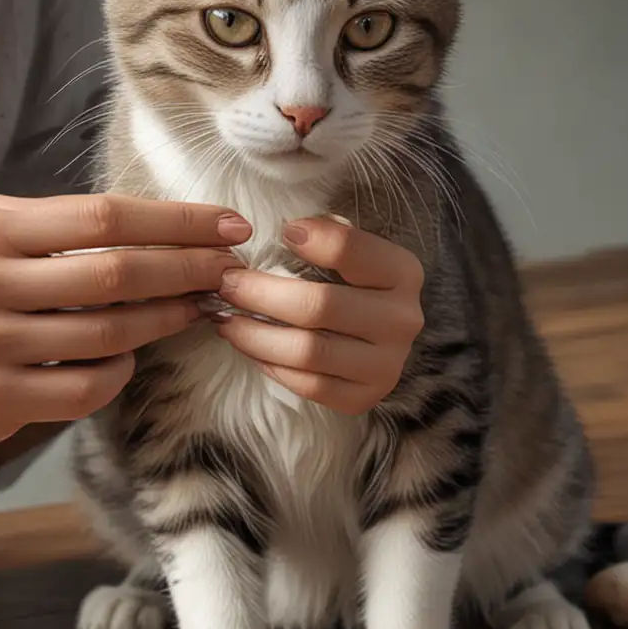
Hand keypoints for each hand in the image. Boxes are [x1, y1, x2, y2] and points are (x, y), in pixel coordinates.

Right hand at [0, 192, 250, 462]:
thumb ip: (36, 231)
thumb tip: (138, 228)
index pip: (104, 216)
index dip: (178, 222)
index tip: (227, 226)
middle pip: (118, 271)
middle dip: (190, 269)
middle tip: (233, 270)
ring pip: (108, 333)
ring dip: (165, 322)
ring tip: (196, 311)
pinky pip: (83, 389)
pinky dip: (119, 372)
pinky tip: (128, 359)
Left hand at [212, 217, 424, 414]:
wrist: (375, 340)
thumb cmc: (351, 285)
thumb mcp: (350, 253)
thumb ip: (326, 237)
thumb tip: (287, 231)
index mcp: (402, 273)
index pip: (352, 250)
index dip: (314, 238)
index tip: (281, 233)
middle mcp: (402, 320)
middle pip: (319, 305)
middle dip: (261, 293)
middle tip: (226, 284)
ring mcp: (386, 364)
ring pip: (308, 352)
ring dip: (255, 335)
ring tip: (227, 319)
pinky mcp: (364, 397)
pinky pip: (308, 386)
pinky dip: (271, 366)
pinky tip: (249, 347)